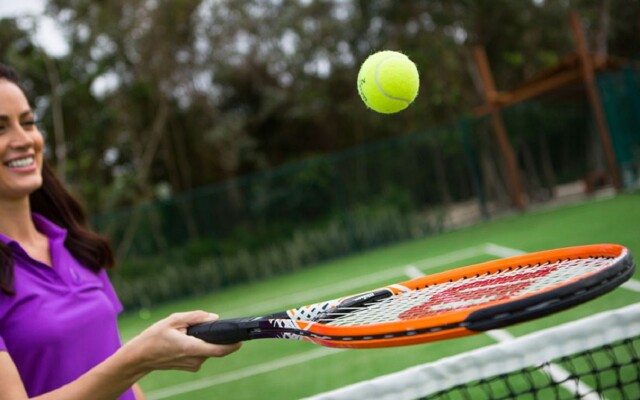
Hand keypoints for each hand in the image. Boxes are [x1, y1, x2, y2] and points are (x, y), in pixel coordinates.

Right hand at [120, 311, 241, 373]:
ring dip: (204, 339)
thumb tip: (214, 318)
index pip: (218, 350)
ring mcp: (193, 365)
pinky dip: (199, 344)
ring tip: (185, 333)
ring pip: (208, 349)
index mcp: (190, 348)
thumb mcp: (172, 320)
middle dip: (213, 335)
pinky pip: (202, 352)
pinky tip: (185, 339)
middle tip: (198, 326)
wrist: (140, 357)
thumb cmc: (154, 337)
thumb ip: (195, 317)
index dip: (233, 345)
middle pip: (214, 346)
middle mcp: (194, 360)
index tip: (242, 339)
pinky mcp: (191, 366)